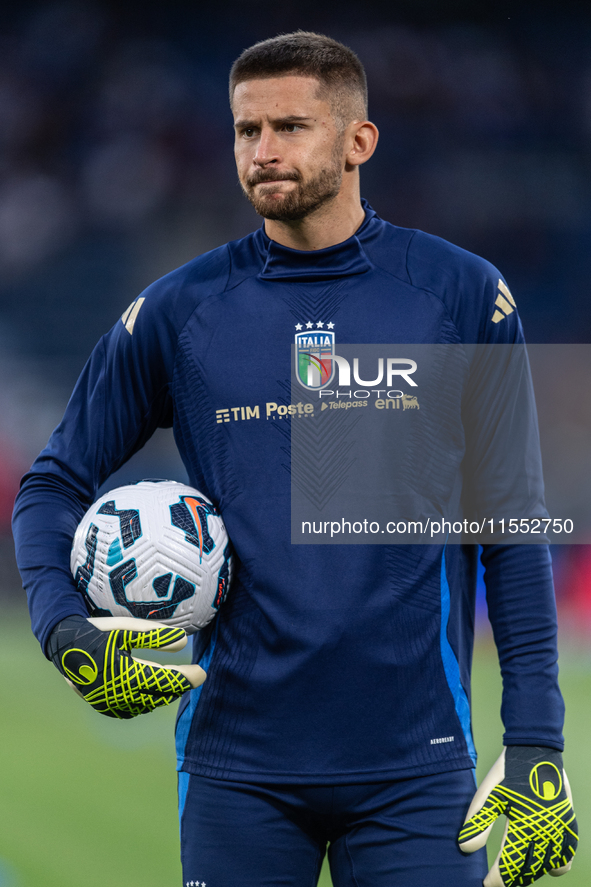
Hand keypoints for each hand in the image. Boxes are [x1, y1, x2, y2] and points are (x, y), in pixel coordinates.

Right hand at [47, 615, 205, 718]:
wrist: (63, 644)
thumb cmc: (97, 632)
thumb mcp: (126, 629)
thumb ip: (154, 636)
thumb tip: (184, 642)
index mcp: (123, 672)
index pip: (163, 680)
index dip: (185, 678)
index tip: (202, 673)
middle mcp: (116, 692)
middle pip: (158, 695)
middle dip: (178, 687)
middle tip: (194, 676)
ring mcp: (108, 702)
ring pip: (146, 705)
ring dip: (164, 695)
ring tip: (177, 682)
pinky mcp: (102, 705)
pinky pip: (130, 710)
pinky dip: (146, 702)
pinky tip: (153, 693)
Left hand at [458, 746, 577, 885]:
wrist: (534, 749)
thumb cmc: (508, 771)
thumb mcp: (488, 794)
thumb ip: (477, 822)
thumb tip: (464, 848)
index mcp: (523, 825)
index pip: (509, 866)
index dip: (496, 880)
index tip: (485, 884)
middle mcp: (545, 832)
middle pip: (528, 870)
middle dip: (512, 878)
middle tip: (498, 879)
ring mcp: (560, 830)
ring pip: (547, 867)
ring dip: (531, 872)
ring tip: (516, 871)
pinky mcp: (568, 824)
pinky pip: (566, 857)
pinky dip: (555, 864)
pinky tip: (542, 860)